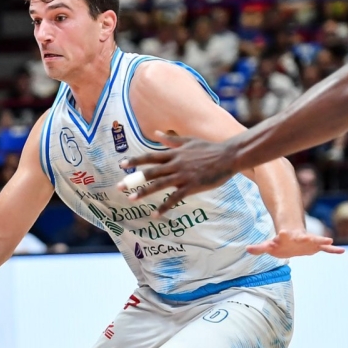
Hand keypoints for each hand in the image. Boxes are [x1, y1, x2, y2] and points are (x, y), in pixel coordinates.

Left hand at [118, 132, 237, 214]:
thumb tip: (156, 133)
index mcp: (173, 154)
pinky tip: (155, 214)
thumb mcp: (189, 140)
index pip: (150, 157)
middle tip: (118, 187)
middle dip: (133, 179)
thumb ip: (171, 140)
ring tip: (131, 199)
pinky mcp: (191, 186)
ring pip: (159, 185)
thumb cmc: (209, 148)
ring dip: (144, 192)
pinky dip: (164, 206)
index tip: (121, 165)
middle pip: (150, 172)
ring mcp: (182, 176)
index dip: (135, 160)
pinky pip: (174, 198)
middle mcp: (175, 164)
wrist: (229, 156)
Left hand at [246, 228, 344, 257]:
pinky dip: (333, 249)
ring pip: (316, 241)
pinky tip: (342, 251)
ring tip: (330, 240)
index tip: (283, 232)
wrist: (292, 238)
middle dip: (305, 237)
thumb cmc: (279, 243)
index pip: (283, 236)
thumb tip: (247, 249)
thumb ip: (259, 248)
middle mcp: (299, 238)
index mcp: (287, 238)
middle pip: (302, 237)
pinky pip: (325, 248)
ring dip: (321, 241)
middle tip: (308, 236)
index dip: (282, 235)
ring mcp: (309, 242)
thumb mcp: (269, 246)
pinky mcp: (315, 246)